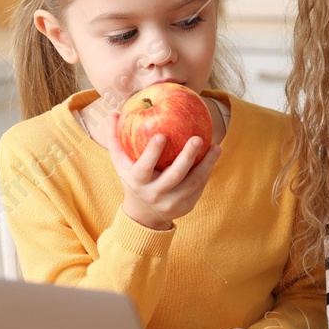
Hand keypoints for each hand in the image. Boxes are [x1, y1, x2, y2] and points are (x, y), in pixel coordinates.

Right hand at [105, 110, 218, 230]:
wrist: (144, 215)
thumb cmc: (132, 179)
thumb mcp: (121, 163)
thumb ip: (115, 139)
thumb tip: (113, 113)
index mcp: (138, 181)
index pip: (144, 167)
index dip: (152, 153)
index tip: (161, 135)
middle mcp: (155, 193)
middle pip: (174, 176)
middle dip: (187, 157)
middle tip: (197, 138)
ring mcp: (173, 202)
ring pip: (193, 182)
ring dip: (207, 164)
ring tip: (216, 146)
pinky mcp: (187, 206)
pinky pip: (200, 186)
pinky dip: (207, 170)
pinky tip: (214, 154)